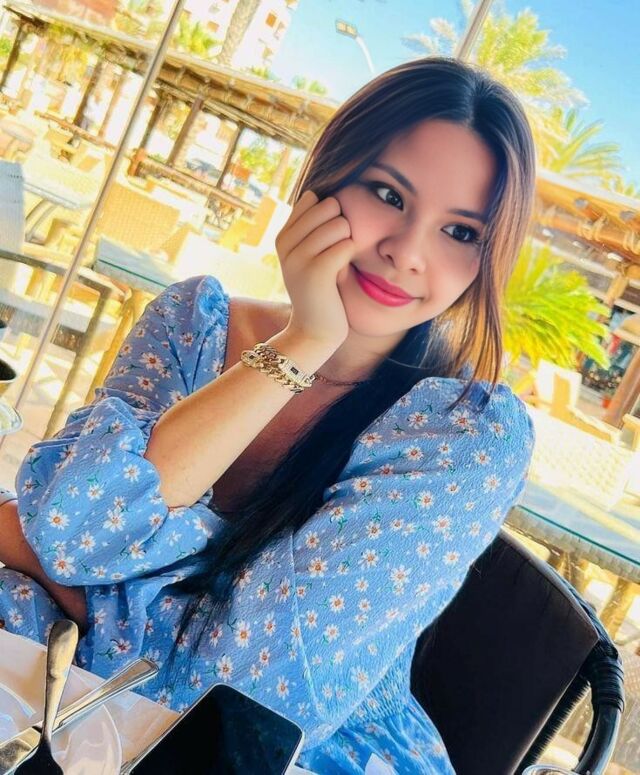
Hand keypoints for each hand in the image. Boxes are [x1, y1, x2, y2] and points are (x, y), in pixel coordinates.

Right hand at [275, 190, 354, 347]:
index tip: (326, 243)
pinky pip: (346, 245)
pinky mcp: (315, 272)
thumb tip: (315, 193)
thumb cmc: (320, 291)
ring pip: (340, 224)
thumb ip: (310, 226)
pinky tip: (340, 274)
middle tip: (334, 255)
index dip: (330, 216)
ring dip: (347, 244)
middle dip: (341, 227)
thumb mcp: (308, 255)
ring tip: (336, 265)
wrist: (313, 331)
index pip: (313, 199)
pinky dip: (350, 258)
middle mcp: (286, 244)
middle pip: (329, 206)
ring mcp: (298, 257)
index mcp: (283, 236)